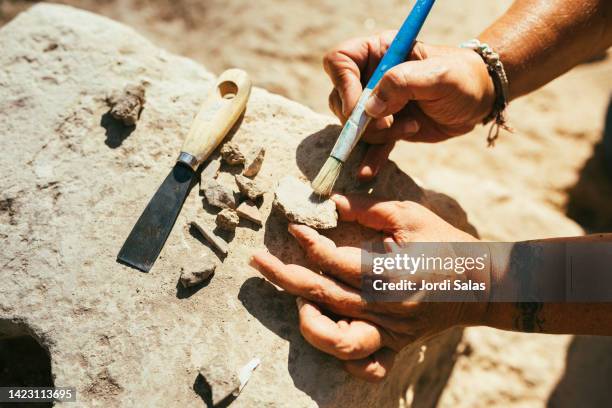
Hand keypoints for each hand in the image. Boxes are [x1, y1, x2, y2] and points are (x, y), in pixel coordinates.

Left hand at [250, 194, 486, 380]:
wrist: (483, 282)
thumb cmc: (444, 242)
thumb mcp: (408, 215)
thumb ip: (367, 209)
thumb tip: (329, 203)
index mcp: (386, 272)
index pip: (332, 260)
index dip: (307, 242)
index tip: (291, 226)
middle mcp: (384, 306)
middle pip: (322, 296)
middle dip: (283, 276)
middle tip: (257, 261)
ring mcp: (391, 331)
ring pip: (338, 341)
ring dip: (309, 322)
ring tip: (295, 302)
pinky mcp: (398, 344)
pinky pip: (368, 366)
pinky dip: (346, 360)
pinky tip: (332, 336)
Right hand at [323, 31, 494, 179]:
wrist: (479, 100)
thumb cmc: (462, 78)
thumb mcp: (438, 75)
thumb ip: (402, 83)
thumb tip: (370, 108)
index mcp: (378, 52)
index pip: (340, 62)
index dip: (344, 85)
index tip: (363, 107)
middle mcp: (372, 76)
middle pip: (341, 98)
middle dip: (362, 118)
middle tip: (391, 121)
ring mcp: (378, 103)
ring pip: (354, 125)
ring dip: (377, 135)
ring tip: (410, 128)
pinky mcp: (387, 127)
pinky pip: (369, 144)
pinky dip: (369, 158)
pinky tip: (368, 172)